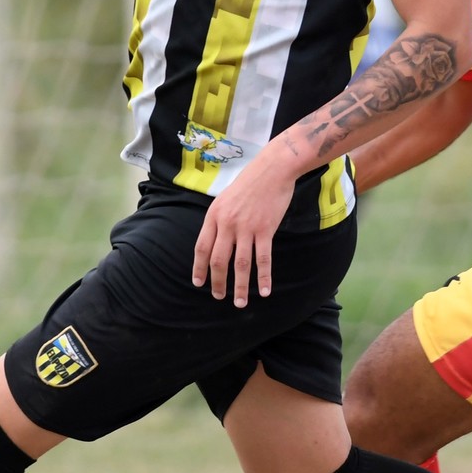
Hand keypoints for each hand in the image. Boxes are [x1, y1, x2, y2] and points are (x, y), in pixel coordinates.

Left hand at [191, 163, 294, 307]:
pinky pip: (263, 258)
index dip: (199, 268)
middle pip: (219, 260)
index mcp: (214, 215)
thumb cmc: (249, 182)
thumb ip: (219, 219)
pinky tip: (265, 291)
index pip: (202, 247)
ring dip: (240, 287)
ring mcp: (247, 227)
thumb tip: (215, 242)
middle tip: (219, 296)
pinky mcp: (265, 229)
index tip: (199, 283)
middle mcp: (227, 223)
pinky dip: (264, 277)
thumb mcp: (225, 198)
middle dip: (218, 282)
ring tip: (239, 303)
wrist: (272, 169)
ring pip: (241, 264)